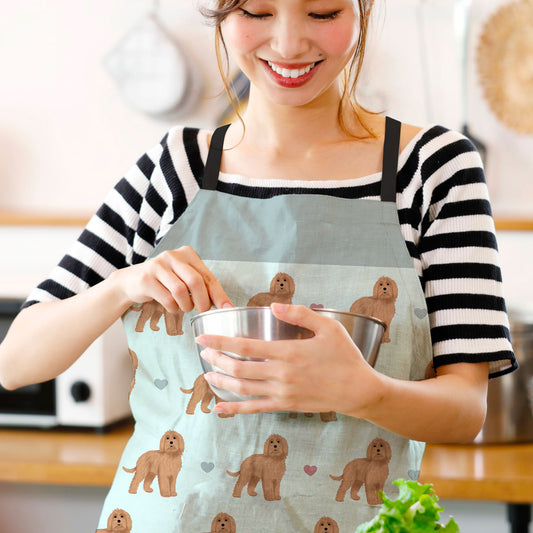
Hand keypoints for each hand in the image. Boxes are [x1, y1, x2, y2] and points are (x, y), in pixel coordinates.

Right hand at [110, 246, 233, 312]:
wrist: (132, 281)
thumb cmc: (164, 282)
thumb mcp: (184, 278)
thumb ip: (202, 286)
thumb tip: (225, 304)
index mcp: (187, 254)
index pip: (208, 276)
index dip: (219, 294)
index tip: (227, 308)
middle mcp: (173, 256)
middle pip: (196, 282)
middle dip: (202, 302)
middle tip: (202, 311)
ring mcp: (158, 265)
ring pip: (181, 291)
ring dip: (185, 306)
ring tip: (183, 308)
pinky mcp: (146, 278)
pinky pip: (167, 299)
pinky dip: (173, 308)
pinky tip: (171, 307)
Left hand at [196, 303, 379, 416]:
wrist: (359, 391)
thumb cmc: (345, 356)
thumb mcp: (328, 327)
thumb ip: (300, 314)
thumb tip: (273, 306)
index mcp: (288, 352)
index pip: (245, 346)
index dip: (220, 342)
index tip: (203, 338)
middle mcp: (281, 374)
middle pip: (239, 368)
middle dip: (216, 360)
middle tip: (203, 352)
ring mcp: (282, 393)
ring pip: (243, 389)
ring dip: (222, 382)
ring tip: (207, 375)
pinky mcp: (286, 406)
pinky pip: (255, 409)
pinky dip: (235, 410)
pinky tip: (219, 409)